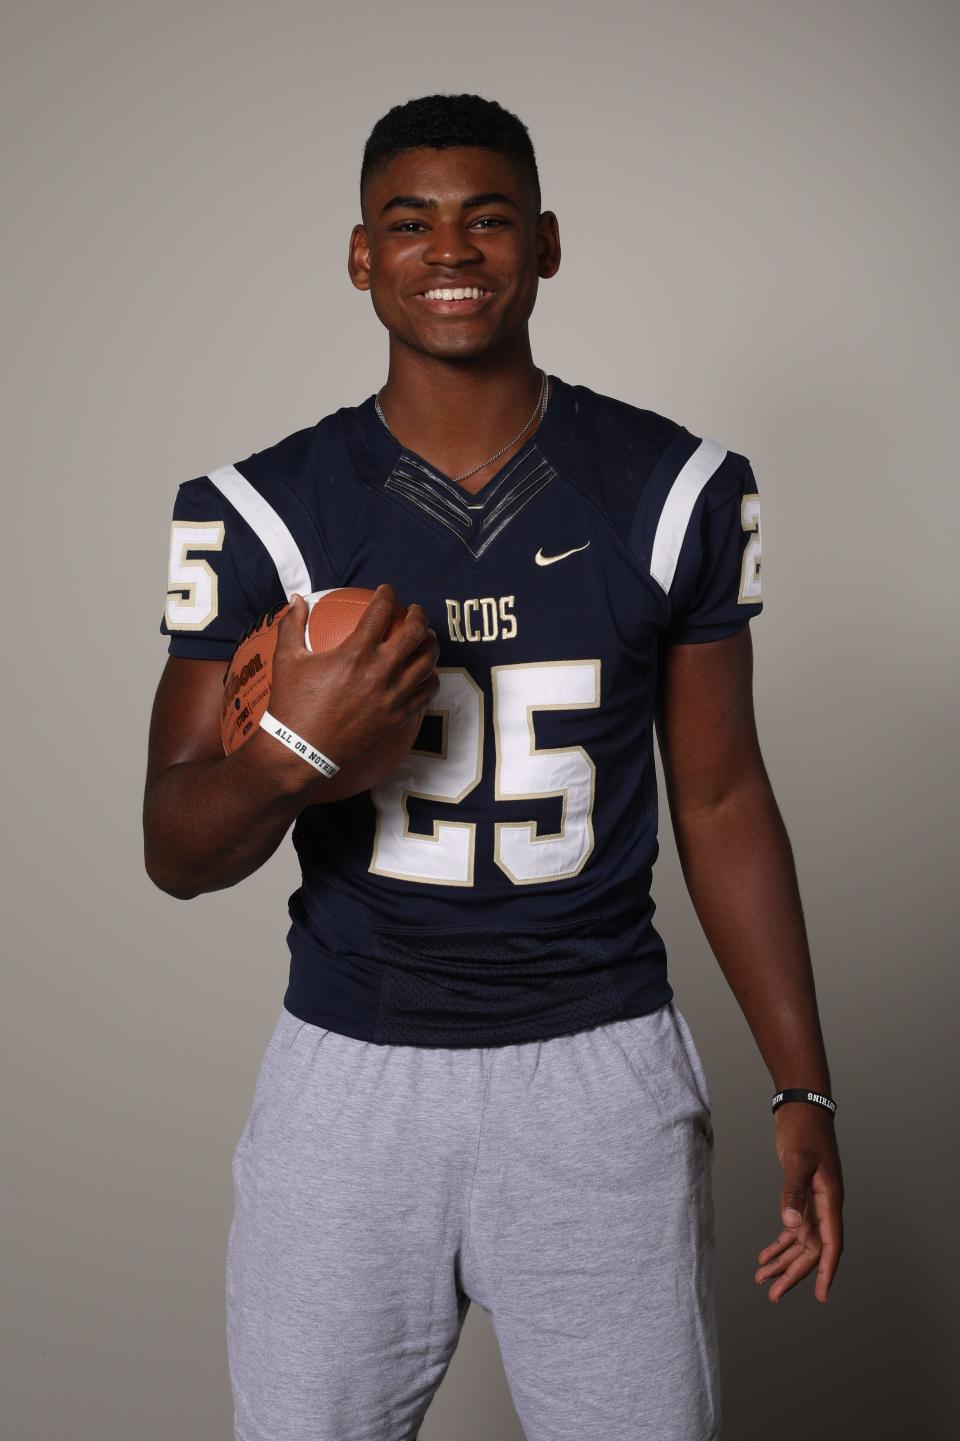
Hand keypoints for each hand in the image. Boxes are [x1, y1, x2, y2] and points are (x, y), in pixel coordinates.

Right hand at [269, 584, 439, 774]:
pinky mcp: (398, 716)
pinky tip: (425, 672)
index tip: (386, 592)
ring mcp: (392, 695)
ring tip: (426, 638)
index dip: (387, 595)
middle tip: (413, 612)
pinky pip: (426, 692)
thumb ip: (292, 624)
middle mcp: (379, 671)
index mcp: (354, 653)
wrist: (301, 751)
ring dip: (430, 643)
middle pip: (414, 632)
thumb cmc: (291, 704)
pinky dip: (430, 677)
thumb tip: (296, 599)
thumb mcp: (286, 660)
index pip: (381, 611)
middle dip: (418, 615)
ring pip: (427, 661)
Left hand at [755, 1104, 844, 1303]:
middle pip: (812, 1250)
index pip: (830, 1244)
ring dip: (783, 1261)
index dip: (826, 1271)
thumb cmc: (803, 1131)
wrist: (802, 1108)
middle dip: (794, 1273)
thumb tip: (790, 1226)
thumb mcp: (796, 1161)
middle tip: (773, 1295)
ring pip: (800, 1242)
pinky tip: (765, 1255)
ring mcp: (814, 1202)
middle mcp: (825, 1206)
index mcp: (830, 1200)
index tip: (821, 1296)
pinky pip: (793, 1228)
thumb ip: (793, 1192)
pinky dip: (780, 1242)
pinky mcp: (802, 1195)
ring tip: (763, 1279)